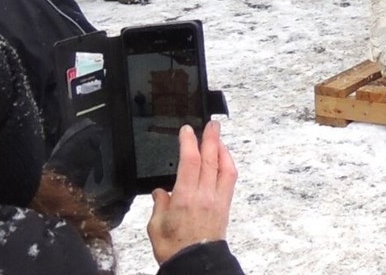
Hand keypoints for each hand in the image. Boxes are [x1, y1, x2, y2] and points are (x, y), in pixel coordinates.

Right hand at [147, 120, 237, 263]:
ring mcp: (217, 200)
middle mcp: (204, 196)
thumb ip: (159, 204)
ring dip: (222, 149)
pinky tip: (223, 160)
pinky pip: (229, 179)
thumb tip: (160, 192)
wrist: (195, 264)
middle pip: (210, 159)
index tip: (187, 130)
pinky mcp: (224, 206)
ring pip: (224, 167)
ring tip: (218, 138)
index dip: (189, 142)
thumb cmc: (175, 249)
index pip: (190, 162)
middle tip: (211, 124)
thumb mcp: (156, 226)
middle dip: (211, 138)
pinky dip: (227, 165)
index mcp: (185, 198)